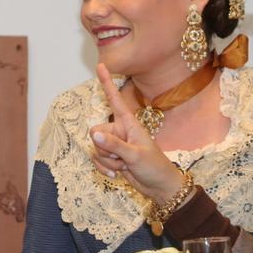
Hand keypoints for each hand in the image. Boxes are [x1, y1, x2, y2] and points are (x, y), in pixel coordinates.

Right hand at [88, 63, 185, 202]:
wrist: (159, 187)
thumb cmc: (154, 167)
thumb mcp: (135, 156)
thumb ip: (114, 145)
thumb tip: (94, 135)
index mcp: (128, 123)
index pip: (114, 100)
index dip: (107, 83)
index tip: (101, 65)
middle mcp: (119, 131)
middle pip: (95, 132)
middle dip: (105, 149)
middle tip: (122, 158)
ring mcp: (114, 145)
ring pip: (95, 148)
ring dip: (106, 161)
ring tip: (123, 166)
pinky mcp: (111, 158)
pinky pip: (96, 160)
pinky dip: (104, 169)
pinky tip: (117, 174)